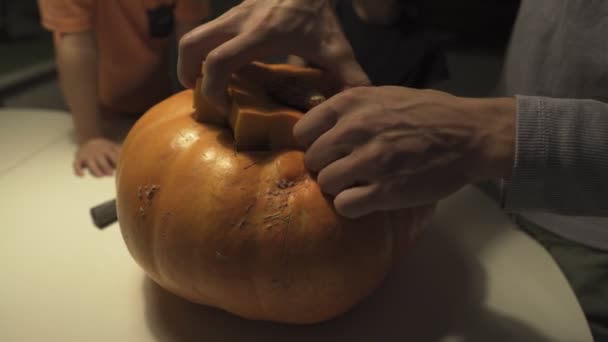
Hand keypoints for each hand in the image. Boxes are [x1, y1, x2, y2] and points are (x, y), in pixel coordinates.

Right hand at [73, 138, 120, 176]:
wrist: (89, 141)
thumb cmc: (106, 150)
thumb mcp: (114, 148)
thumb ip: (121, 153)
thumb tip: (129, 162)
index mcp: (107, 149)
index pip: (113, 156)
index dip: (117, 163)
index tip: (120, 169)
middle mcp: (97, 153)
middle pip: (103, 162)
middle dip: (107, 169)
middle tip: (111, 174)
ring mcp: (88, 156)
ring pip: (91, 165)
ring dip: (96, 172)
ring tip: (101, 176)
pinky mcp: (79, 159)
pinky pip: (76, 165)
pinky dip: (78, 171)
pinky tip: (82, 176)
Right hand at [178, 0, 369, 111]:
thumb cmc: (319, 12)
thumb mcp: (336, 46)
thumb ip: (349, 76)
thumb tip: (359, 104)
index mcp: (261, 34)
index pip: (219, 61)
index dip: (213, 89)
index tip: (224, 108)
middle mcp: (239, 22)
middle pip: (191, 45)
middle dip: (187, 74)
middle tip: (200, 96)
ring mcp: (232, 14)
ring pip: (192, 36)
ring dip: (189, 62)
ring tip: (202, 84)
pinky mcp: (232, 12)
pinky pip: (205, 32)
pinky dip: (203, 52)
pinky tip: (219, 68)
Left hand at [293, 86, 515, 217]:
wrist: (470, 135)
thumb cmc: (430, 112)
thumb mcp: (385, 95)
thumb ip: (353, 108)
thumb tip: (323, 124)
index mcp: (352, 103)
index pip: (304, 130)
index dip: (313, 143)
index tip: (328, 149)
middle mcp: (355, 129)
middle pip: (312, 159)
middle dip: (326, 166)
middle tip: (346, 168)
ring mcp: (370, 161)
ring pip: (325, 183)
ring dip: (339, 187)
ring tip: (358, 183)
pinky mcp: (385, 191)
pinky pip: (345, 205)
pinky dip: (352, 205)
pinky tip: (367, 198)